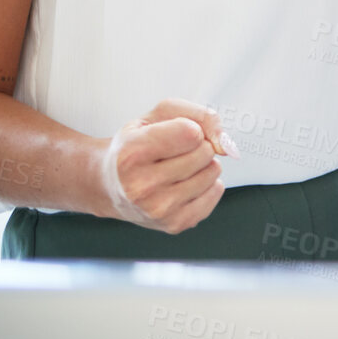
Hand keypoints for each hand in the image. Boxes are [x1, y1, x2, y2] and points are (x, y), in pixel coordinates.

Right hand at [98, 99, 230, 232]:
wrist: (110, 185)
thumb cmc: (137, 144)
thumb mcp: (160, 114)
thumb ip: (202, 116)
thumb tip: (227, 146)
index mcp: (131, 154)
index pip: (191, 133)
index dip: (190, 128)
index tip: (171, 134)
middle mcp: (140, 186)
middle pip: (205, 152)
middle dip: (197, 146)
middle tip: (171, 153)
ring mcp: (158, 209)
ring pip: (213, 171)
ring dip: (203, 165)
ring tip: (175, 168)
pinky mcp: (175, 224)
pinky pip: (216, 192)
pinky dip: (208, 184)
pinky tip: (183, 184)